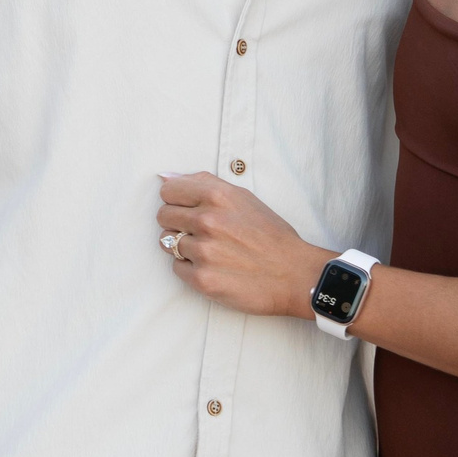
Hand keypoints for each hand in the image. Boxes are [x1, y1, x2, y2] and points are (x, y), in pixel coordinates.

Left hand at [156, 173, 333, 319]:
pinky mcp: (202, 280)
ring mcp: (203, 252)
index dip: (176, 200)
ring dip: (185, 247)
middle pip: (163, 216)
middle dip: (178, 223)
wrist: (294, 274)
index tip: (188, 209)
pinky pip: (176, 268)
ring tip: (212, 251)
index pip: (168, 190)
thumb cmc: (270, 235)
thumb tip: (164, 177)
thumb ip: (203, 184)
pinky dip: (190, 269)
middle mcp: (207, 221)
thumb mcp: (243, 198)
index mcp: (217, 196)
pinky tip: (213, 267)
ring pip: (167, 243)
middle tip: (201, 232)